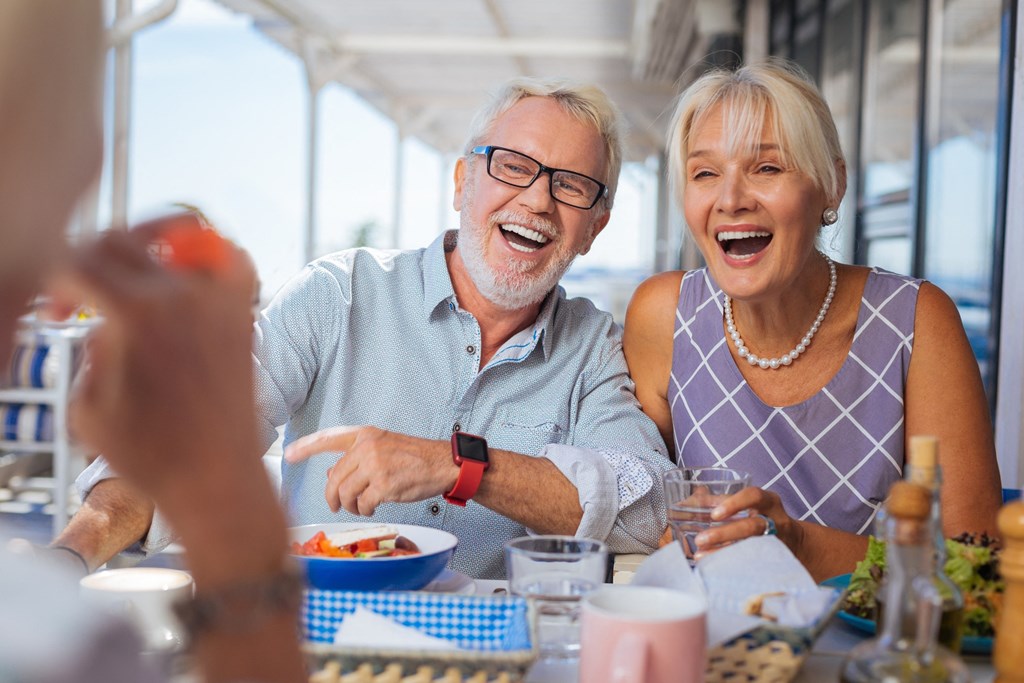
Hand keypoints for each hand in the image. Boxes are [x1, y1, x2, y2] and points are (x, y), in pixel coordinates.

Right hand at [50, 216, 259, 500]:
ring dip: (143, 244)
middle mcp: (184, 293)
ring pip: (176, 232)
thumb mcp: (88, 407)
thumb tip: (102, 319)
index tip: (54, 313)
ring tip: (127, 273)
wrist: (219, 479)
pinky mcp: (245, 310)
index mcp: (137, 313)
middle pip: (119, 241)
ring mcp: (222, 297)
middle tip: (81, 295)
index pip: (76, 263)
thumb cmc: (152, 455)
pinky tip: (181, 276)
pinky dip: (203, 252)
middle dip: (88, 261)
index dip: (53, 284)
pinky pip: (227, 255)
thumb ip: (87, 347)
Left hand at [284, 426, 455, 515]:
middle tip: (335, 505)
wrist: (442, 463)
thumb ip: (357, 458)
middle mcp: (367, 447)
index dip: (306, 447)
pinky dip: (365, 509)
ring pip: (345, 493)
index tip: (289, 454)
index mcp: (366, 435)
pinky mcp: (384, 485)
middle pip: (334, 477)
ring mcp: (375, 466)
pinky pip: (362, 504)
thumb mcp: (384, 448)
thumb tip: (332, 474)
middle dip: (332, 496)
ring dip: (350, 505)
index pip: (329, 438)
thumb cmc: (416, 457)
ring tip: (360, 506)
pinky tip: (374, 506)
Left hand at [692, 486, 797, 557]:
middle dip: (725, 534)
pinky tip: (715, 566)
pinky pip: (753, 563)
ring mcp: (777, 542)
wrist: (796, 543)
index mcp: (769, 502)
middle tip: (700, 539)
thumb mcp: (752, 504)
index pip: (754, 496)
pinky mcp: (773, 560)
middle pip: (752, 527)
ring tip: (701, 555)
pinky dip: (733, 564)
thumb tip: (694, 499)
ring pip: (752, 548)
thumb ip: (726, 501)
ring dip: (724, 552)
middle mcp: (776, 520)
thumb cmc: (765, 517)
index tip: (715, 515)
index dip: (734, 504)